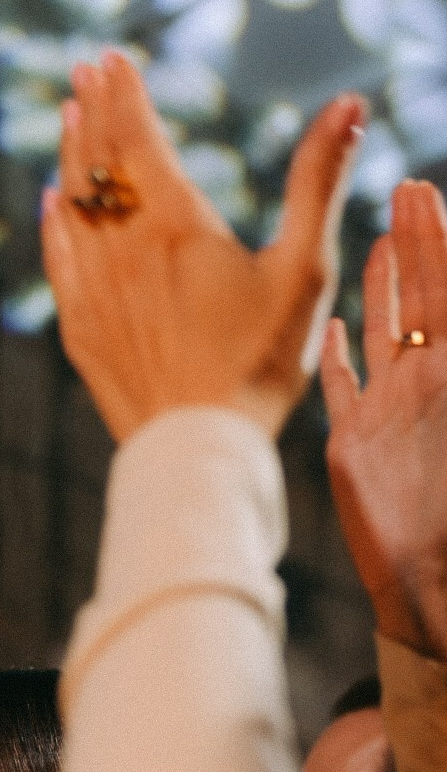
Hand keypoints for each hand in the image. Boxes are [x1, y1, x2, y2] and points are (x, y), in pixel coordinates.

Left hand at [41, 51, 365, 442]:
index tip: (111, 56)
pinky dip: (54, 222)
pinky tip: (51, 203)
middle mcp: (122, 250)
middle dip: (93, 109)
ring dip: (69, 156)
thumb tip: (349, 105)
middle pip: (98, 164)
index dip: (122, 94)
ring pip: (72, 206)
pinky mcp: (79, 331)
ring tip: (67, 117)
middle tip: (84, 70)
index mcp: (175, 226)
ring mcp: (93, 291)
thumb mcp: (304, 270)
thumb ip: (318, 182)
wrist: (199, 446)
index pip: (135, 139)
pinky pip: (57, 261)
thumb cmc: (261, 363)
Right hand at [320, 180, 446, 659]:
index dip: (438, 241)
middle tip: (411, 190)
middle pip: (418, 299)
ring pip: (385, 334)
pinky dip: (341, 357)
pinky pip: (345, 389)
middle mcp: (421, 386)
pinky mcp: (355, 444)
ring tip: (382, 243)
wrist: (427, 581)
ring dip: (385, 287)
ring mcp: (387, 413)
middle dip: (417, 244)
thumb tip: (442, 331)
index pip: (445, 292)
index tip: (428, 192)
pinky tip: (336, 331)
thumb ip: (442, 367)